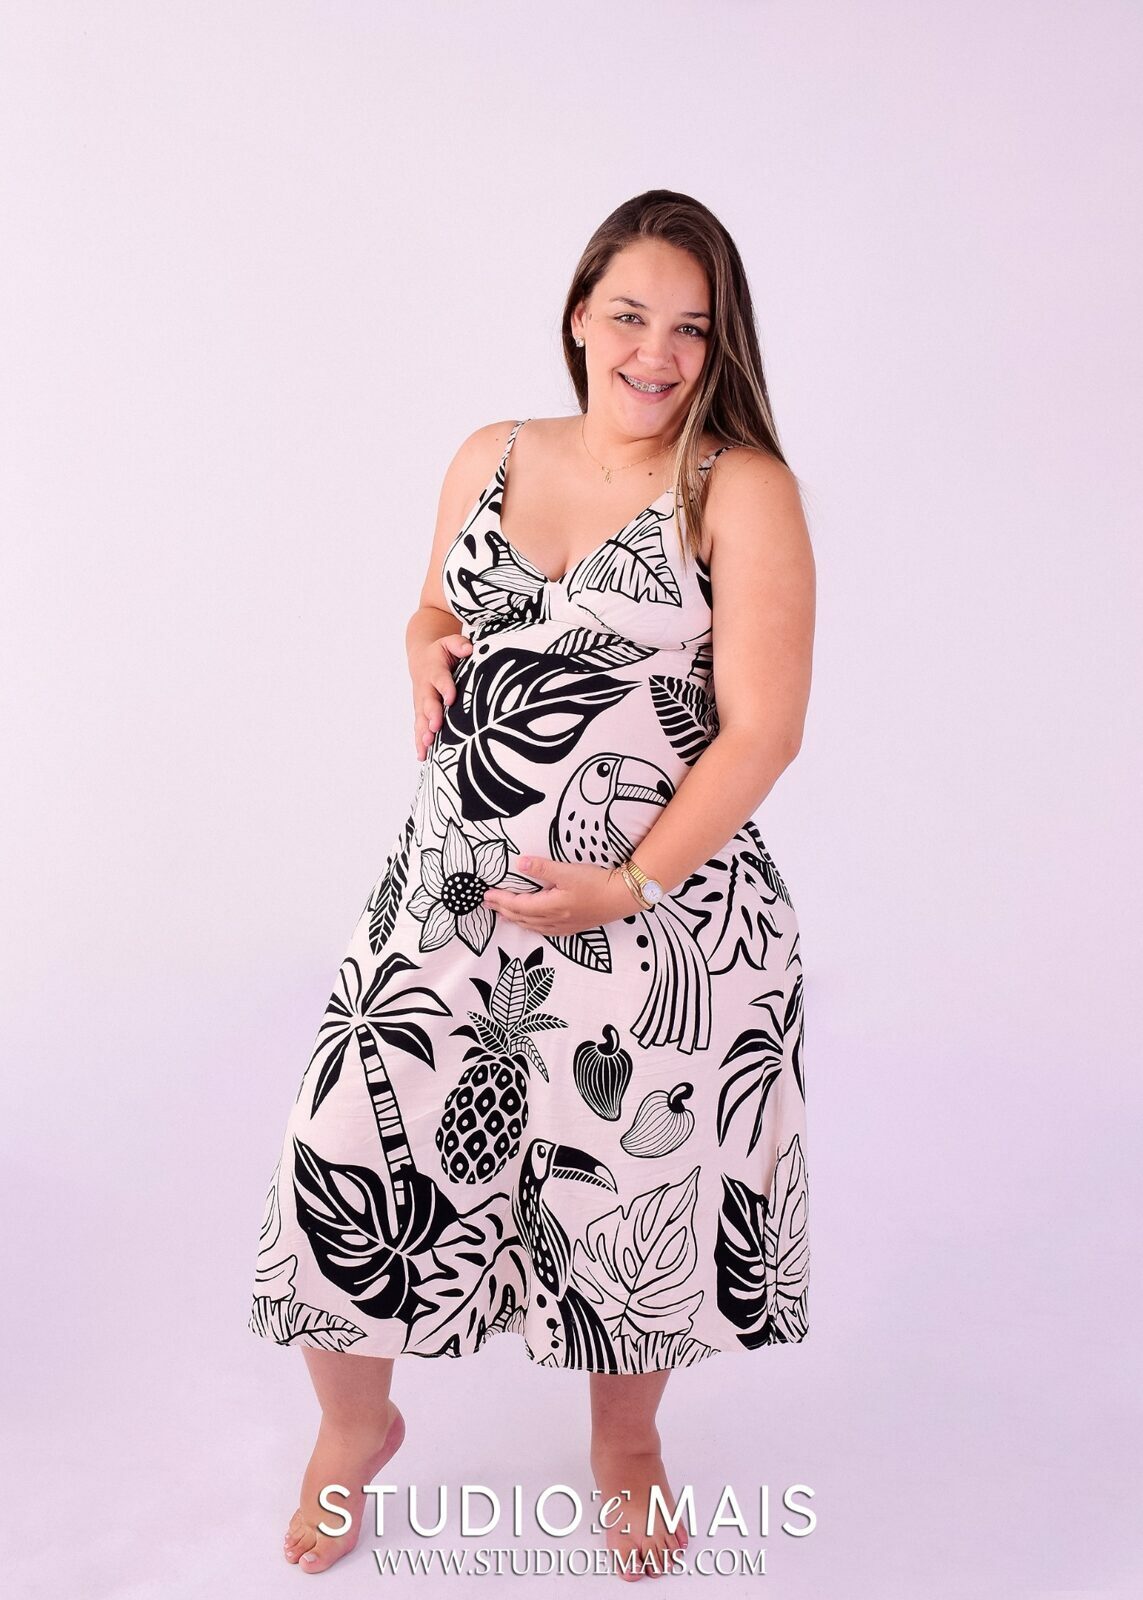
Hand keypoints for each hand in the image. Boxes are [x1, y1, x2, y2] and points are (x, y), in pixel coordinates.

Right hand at [409, 632, 472, 759]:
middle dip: (431, 715)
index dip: (445, 688)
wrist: (421, 659)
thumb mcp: (449, 643)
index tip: (450, 698)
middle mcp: (426, 689)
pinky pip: (419, 728)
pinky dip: (419, 742)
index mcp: (435, 670)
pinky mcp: (421, 714)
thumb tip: (469, 649)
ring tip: (427, 745)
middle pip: (428, 703)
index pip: (441, 679)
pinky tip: (422, 756)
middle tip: (435, 727)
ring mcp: (421, 703)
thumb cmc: (441, 653)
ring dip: (423, 732)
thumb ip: (459, 645)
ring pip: (421, 719)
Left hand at [482, 855, 640, 935]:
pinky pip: (544, 931)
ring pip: (532, 926)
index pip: (517, 904)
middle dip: (502, 910)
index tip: (486, 895)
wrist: (622, 897)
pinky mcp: (573, 927)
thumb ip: (542, 867)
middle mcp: (553, 920)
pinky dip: (531, 926)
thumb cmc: (596, 882)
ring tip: (503, 915)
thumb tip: (519, 861)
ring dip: (515, 920)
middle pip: (521, 917)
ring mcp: (563, 926)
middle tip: (487, 905)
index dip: (500, 900)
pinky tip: (531, 924)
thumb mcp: (567, 871)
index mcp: (549, 906)